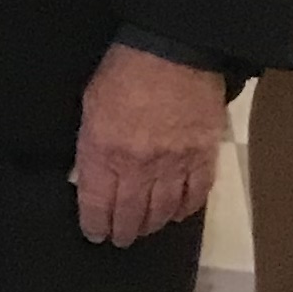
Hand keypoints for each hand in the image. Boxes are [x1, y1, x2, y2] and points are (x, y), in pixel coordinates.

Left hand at [74, 43, 224, 245]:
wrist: (174, 51)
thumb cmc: (122, 71)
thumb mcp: (89, 106)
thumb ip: (90, 145)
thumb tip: (89, 174)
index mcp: (103, 153)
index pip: (96, 203)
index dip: (95, 224)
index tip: (95, 234)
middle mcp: (138, 167)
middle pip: (130, 213)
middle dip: (123, 231)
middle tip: (120, 240)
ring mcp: (174, 164)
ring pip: (163, 210)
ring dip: (152, 225)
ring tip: (144, 230)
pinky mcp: (204, 156)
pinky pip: (196, 194)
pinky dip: (185, 209)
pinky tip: (177, 214)